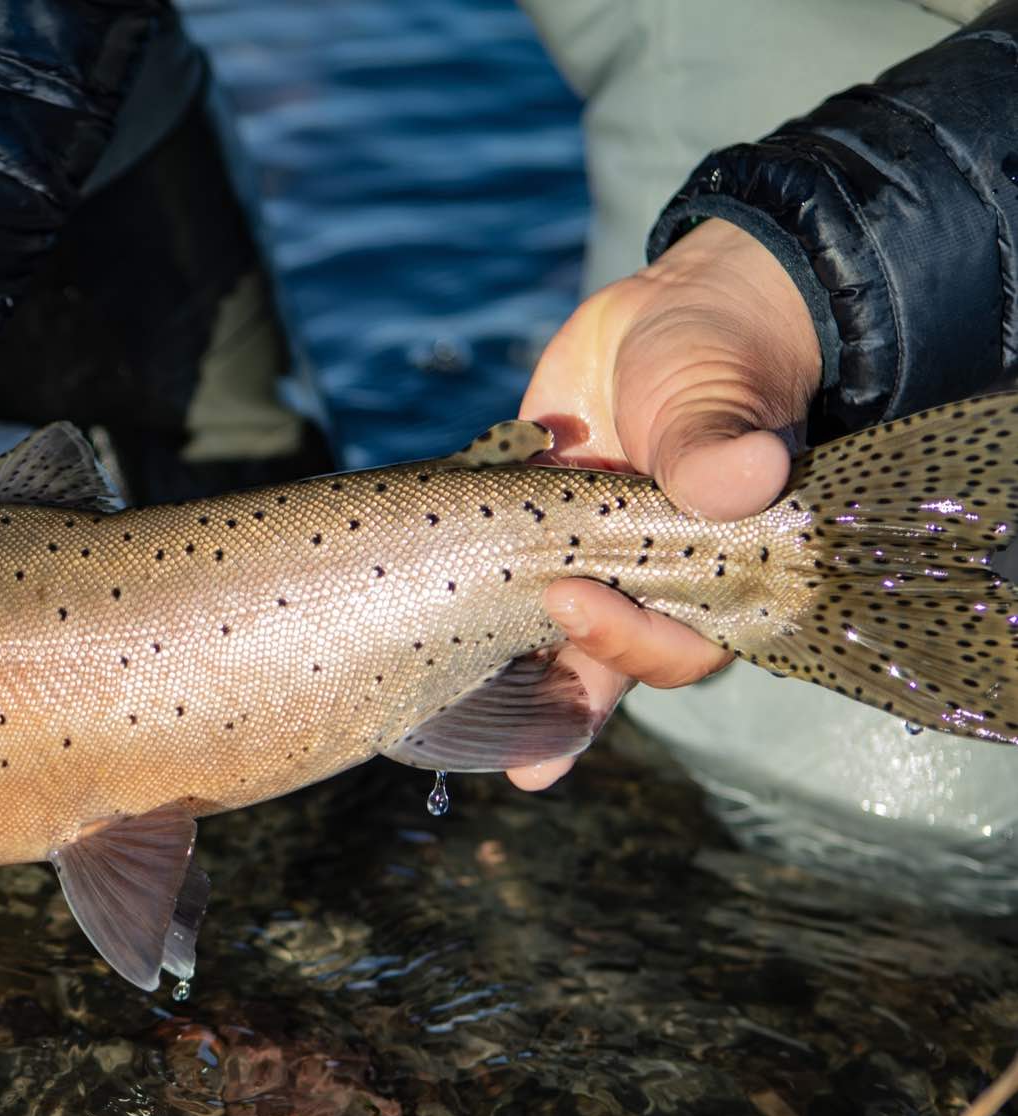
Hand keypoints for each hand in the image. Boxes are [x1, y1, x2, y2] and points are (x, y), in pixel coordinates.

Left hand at [505, 218, 822, 788]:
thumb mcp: (718, 395)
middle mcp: (645, 588)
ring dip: (505, 689)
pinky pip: (488, 589)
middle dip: (559, 714)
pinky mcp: (524, 539)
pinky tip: (411, 653)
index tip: (567, 598)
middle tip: (518, 755)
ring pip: (543, 645)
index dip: (625, 643)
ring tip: (458, 739)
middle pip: (606, 672)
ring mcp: (582, 568)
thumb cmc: (716, 360)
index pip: (678, 645)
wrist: (666, 317)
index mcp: (709, 575)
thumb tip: (746, 477)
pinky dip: (455, 614)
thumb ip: (719, 444)